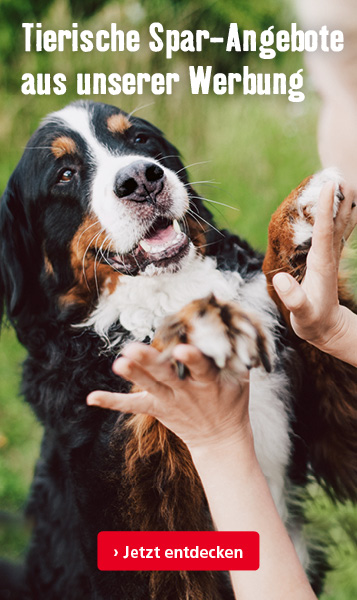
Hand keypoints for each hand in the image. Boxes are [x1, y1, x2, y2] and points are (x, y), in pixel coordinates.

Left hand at [87, 342, 250, 451]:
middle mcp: (187, 391)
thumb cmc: (231, 400)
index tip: (184, 348)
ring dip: (133, 375)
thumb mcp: (241, 378)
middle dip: (150, 363)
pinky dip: (112, 402)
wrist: (221, 439)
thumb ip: (236, 352)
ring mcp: (169, 401)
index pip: (201, 366)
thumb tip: (230, 320)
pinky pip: (132, 406)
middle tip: (133, 350)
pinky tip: (91, 397)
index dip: (193, 358)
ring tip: (118, 363)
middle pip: (167, 375)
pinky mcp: (156, 409)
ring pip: (149, 386)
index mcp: (209, 381)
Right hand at [272, 182, 356, 353]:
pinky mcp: (325, 261)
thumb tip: (282, 280)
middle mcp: (328, 257)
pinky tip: (337, 208)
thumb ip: (293, 298)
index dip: (325, 209)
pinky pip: (333, 233)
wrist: (327, 330)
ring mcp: (329, 258)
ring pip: (336, 225)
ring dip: (338, 205)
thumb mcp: (302, 315)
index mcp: (322, 265)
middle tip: (337, 171)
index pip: (324, 232)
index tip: (328, 186)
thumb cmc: (313, 322)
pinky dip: (335, 218)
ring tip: (339, 183)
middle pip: (335, 222)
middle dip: (336, 198)